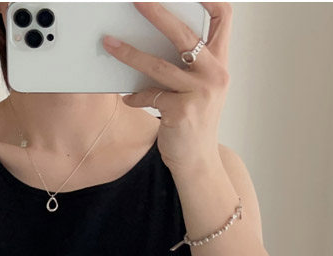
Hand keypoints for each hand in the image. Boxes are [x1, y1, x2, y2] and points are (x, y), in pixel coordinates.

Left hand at [102, 2, 232, 175]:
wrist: (198, 162)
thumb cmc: (194, 123)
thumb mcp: (199, 89)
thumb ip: (188, 64)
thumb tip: (152, 38)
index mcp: (219, 63)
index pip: (223, 18)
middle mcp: (214, 74)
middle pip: (184, 34)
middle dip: (157, 13)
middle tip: (136, 1)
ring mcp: (200, 93)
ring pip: (158, 65)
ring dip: (130, 53)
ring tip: (109, 44)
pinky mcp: (182, 112)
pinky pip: (151, 95)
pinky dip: (136, 96)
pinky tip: (128, 98)